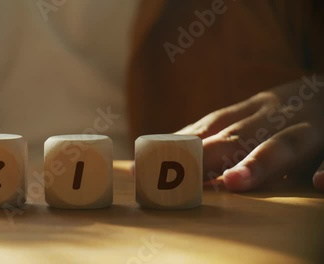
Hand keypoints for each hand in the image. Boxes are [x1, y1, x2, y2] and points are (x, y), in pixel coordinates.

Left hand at [177, 75, 323, 191]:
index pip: (208, 129)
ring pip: (284, 145)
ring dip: (259, 162)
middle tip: (180, 176)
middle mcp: (273, 118)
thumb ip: (214, 132)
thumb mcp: (246, 114)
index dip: (180, 147)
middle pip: (238, 137)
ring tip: (235, 181)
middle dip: (209, 155)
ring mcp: (308, 129)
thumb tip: (168, 148)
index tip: (150, 165)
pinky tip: (320, 183)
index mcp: (248, 113)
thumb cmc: (280, 112)